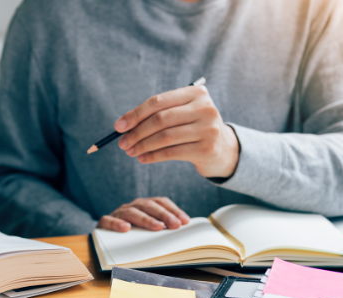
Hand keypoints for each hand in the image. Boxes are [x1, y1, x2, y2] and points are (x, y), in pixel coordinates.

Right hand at [98, 197, 189, 231]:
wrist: (105, 236)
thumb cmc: (133, 234)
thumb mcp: (148, 230)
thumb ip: (161, 228)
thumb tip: (181, 232)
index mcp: (145, 205)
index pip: (161, 202)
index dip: (173, 210)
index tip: (185, 221)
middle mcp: (133, 206)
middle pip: (149, 206)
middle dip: (164, 215)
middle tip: (175, 225)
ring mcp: (118, 213)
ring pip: (132, 212)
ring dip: (146, 219)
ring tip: (157, 227)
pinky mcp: (104, 222)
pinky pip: (109, 220)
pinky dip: (117, 224)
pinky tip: (126, 228)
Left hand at [115, 85, 239, 177]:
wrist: (223, 149)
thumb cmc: (193, 129)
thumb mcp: (181, 114)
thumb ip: (157, 115)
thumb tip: (123, 125)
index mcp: (196, 93)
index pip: (158, 101)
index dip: (135, 114)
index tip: (119, 126)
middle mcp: (204, 108)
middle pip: (160, 119)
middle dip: (137, 132)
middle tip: (122, 143)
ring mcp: (208, 128)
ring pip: (165, 137)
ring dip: (142, 146)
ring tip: (130, 152)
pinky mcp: (206, 148)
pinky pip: (171, 153)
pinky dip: (153, 156)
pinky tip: (143, 159)